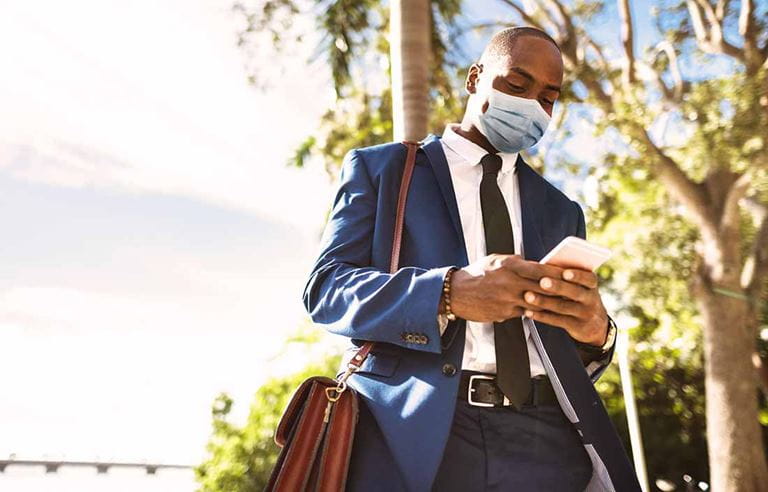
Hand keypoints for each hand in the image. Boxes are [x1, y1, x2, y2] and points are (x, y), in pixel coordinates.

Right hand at [449, 254, 584, 323]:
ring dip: (549, 304)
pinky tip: (539, 311)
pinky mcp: (503, 313)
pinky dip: (531, 311)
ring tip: (563, 303)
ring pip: (536, 303)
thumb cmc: (476, 274)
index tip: (571, 274)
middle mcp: (509, 282)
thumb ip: (514, 261)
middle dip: (559, 290)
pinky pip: (523, 312)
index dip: (558, 272)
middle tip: (574, 291)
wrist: (455, 294)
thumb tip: (532, 262)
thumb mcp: (494, 260)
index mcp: (509, 265)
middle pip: (543, 287)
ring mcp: (507, 299)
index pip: (541, 269)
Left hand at [520, 267, 608, 345]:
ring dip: (544, 301)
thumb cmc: (579, 296)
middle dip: (557, 286)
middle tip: (542, 282)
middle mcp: (591, 299)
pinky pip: (557, 321)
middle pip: (575, 292)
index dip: (578, 276)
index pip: (589, 278)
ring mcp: (584, 314)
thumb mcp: (580, 285)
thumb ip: (565, 275)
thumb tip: (542, 265)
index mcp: (591, 285)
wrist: (594, 323)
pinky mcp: (576, 326)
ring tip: (528, 296)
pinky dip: (542, 316)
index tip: (565, 273)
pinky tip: (528, 312)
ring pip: (563, 307)